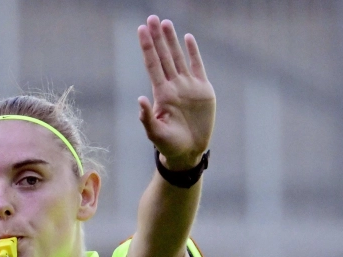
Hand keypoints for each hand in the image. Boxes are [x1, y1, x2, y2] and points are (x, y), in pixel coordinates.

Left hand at [137, 16, 214, 170]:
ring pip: (178, 58)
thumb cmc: (170, 145)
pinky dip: (193, 52)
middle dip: (158, 37)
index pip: (152, 65)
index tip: (141, 30)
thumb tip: (140, 100)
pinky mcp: (203, 90)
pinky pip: (197, 67)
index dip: (147, 47)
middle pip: (164, 56)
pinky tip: (187, 38)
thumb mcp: (156, 134)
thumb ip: (147, 118)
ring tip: (165, 22)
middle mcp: (173, 86)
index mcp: (161, 94)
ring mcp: (188, 86)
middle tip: (152, 18)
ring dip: (172, 40)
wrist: (190, 152)